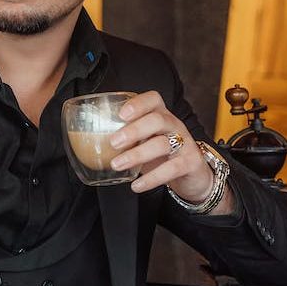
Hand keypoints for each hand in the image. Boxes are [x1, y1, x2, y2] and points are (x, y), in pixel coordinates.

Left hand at [108, 91, 229, 209]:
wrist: (194, 175)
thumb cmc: (164, 155)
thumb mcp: (146, 142)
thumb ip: (126, 140)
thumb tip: (93, 144)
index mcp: (161, 116)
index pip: (153, 100)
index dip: (138, 104)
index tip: (121, 114)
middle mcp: (174, 125)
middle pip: (157, 120)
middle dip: (134, 130)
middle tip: (113, 142)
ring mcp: (185, 143)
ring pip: (162, 144)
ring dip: (137, 154)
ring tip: (117, 165)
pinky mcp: (191, 162)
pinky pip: (171, 169)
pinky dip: (152, 178)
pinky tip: (136, 185)